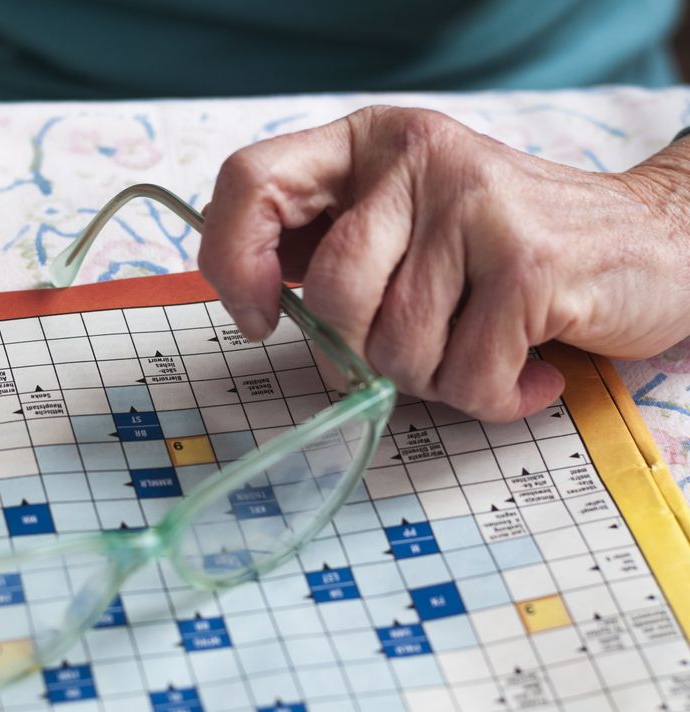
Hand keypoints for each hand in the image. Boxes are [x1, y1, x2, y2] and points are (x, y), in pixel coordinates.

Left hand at [198, 106, 689, 421]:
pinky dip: (493, 398)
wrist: (656, 243)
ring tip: (481, 349)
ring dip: (436, 381)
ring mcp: (476, 205)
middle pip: (331, 294)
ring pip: (396, 348)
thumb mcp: (409, 225)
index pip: (250, 182)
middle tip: (419, 347)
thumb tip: (259, 303)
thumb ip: (333, 250)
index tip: (263, 317)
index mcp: (370, 145)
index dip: (233, 262)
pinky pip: (466, 378)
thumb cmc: (508, 249)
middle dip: (366, 352)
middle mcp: (417, 158)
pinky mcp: (530, 262)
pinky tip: (527, 369)